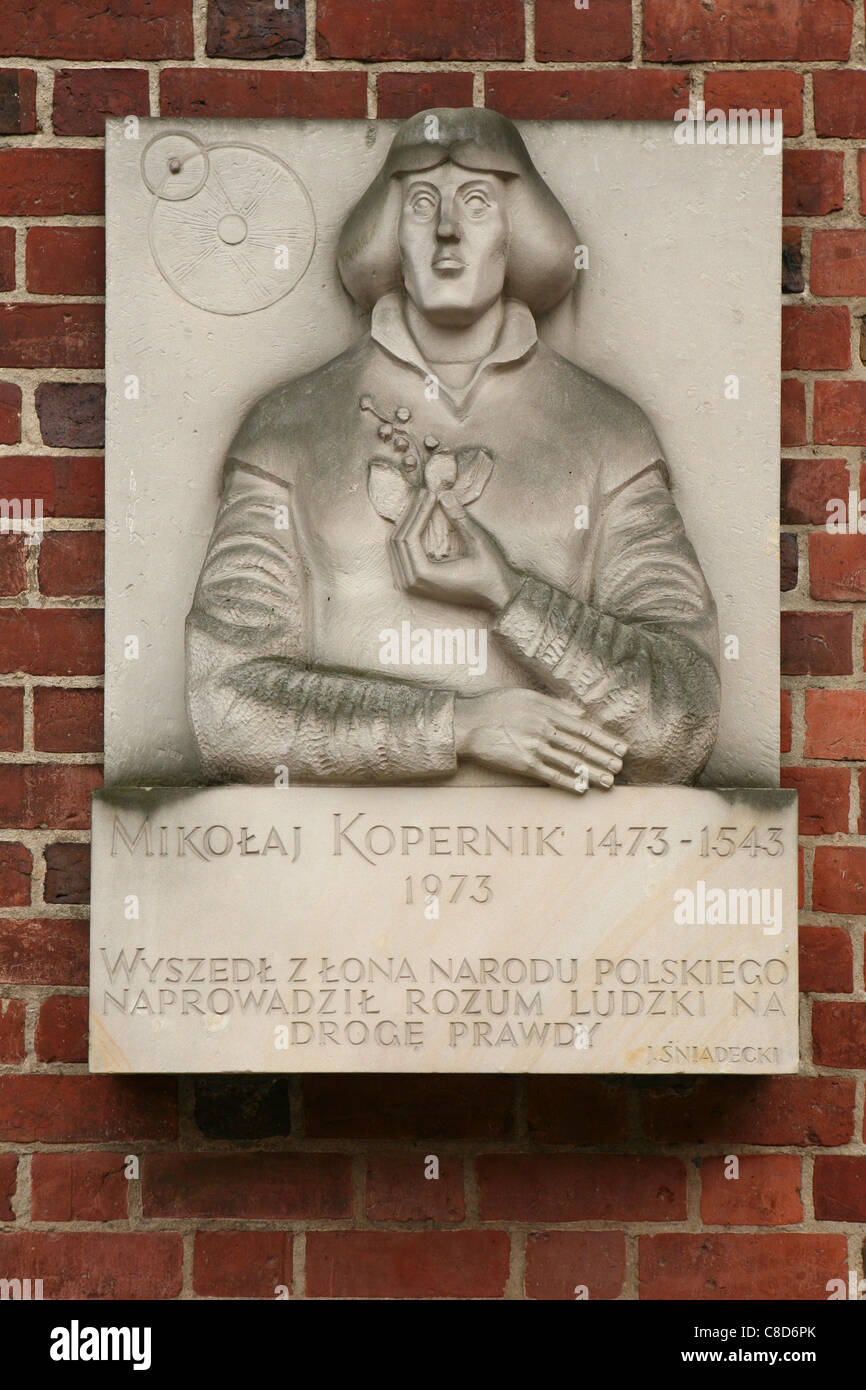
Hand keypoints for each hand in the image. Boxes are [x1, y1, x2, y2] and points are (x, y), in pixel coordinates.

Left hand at [390, 488, 520, 611]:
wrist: (495, 597)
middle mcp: (411, 583)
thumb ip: (460, 519)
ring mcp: (409, 585)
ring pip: (395, 547)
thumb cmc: (490, 573)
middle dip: (411, 514)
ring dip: (407, 522)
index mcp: (424, 575)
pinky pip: (400, 555)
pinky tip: (418, 518)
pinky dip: (406, 535)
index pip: (409, 537)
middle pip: (398, 541)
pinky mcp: (412, 583)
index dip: (418, 512)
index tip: (431, 493)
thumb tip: (445, 494)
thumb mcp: (478, 543)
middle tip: (425, 493)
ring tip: (422, 501)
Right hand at [454, 687, 626, 792]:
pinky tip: (583, 789)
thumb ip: (555, 703)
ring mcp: (535, 748)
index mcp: (547, 711)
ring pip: (571, 763)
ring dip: (593, 773)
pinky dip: (569, 783)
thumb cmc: (495, 706)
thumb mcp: (526, 695)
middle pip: (581, 747)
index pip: (583, 728)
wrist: (467, 723)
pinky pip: (552, 776)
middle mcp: (544, 729)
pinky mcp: (523, 765)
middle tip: (620, 767)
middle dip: (604, 758)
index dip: (605, 739)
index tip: (620, 748)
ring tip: (609, 781)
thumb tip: (580, 712)